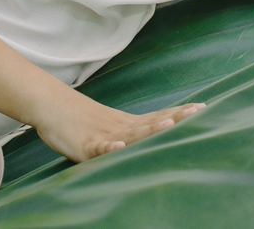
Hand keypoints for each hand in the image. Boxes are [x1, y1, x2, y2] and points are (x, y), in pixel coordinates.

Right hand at [34, 96, 204, 162]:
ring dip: (150, 129)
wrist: (51, 105)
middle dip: (175, 119)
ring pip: (130, 133)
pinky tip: (118, 148)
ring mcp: (104, 135)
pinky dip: (109, 148)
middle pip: (151, 123)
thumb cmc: (80, 120)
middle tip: (197, 112)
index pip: (158, 117)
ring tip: (168, 124)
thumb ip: (131, 133)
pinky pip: (98, 148)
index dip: (180, 114)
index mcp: (128, 124)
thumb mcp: (110, 127)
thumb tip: (153, 133)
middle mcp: (120, 127)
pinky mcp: (85, 145)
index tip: (203, 108)